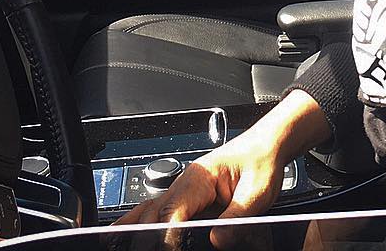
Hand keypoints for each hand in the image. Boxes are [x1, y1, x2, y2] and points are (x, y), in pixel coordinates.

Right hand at [114, 91, 329, 249]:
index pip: (173, 212)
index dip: (167, 237)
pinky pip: (155, 212)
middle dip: (146, 238)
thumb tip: (216, 239)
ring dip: (136, 231)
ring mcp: (182, 190)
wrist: (268, 145)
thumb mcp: (258, 190)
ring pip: (148, 213)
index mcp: (199, 177)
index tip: (170, 249)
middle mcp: (184, 183)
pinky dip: (138, 223)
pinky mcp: (185, 198)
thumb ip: (237, 216)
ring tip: (117, 245)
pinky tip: (121, 234)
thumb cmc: (262, 161)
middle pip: (153, 215)